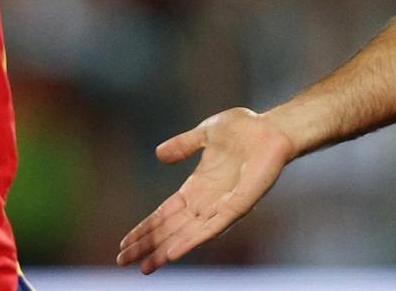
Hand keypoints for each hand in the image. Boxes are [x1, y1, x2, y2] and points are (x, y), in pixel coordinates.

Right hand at [116, 107, 291, 273]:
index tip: (125, 242)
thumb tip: (158, 155)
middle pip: (170, 228)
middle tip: (123, 262)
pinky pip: (212, 228)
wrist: (272, 128)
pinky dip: (191, 241)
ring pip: (186, 234)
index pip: (165, 213)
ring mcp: (221, 206)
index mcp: (196, 187)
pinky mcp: (238, 206)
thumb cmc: (245, 129)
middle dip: (147, 245)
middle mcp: (206, 202)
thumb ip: (183, 145)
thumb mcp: (204, 134)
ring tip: (146, 267)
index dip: (145, 227)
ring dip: (164, 250)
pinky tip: (173, 253)